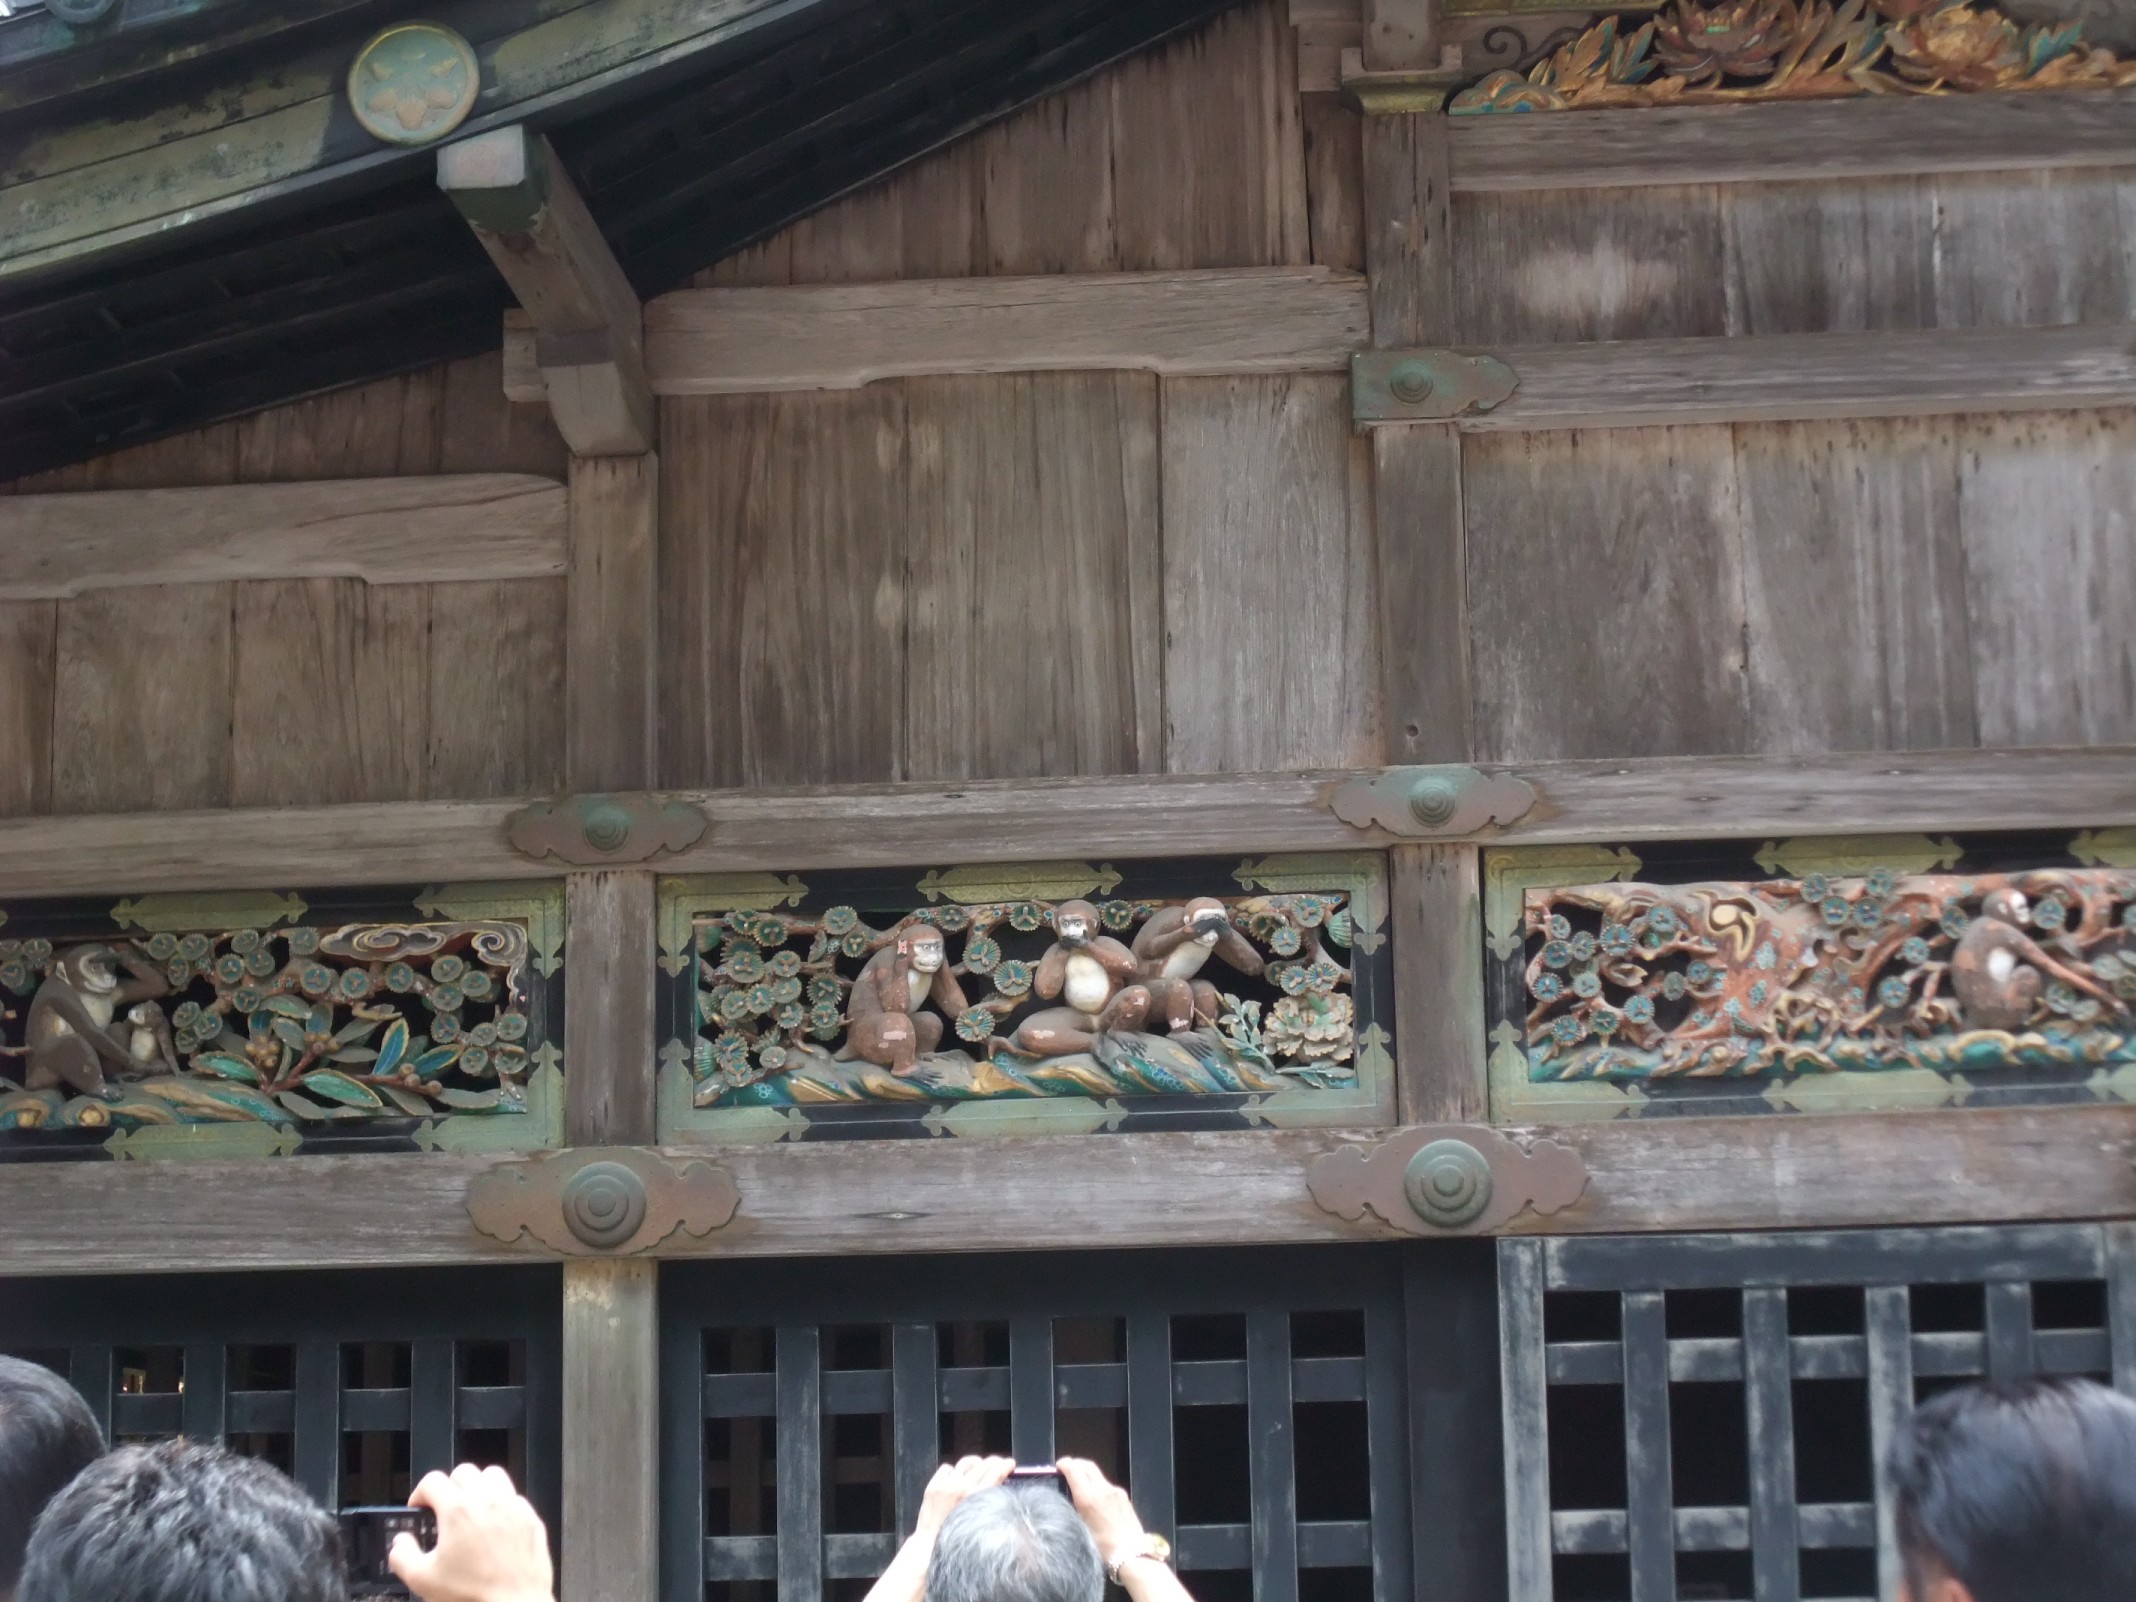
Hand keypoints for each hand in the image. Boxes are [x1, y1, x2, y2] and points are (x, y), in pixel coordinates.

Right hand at [390, 1464, 553, 1601]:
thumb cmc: (473, 1596)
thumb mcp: (422, 1580)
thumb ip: (403, 1556)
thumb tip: (401, 1543)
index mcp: (458, 1510)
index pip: (433, 1480)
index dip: (420, 1492)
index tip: (419, 1507)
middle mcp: (487, 1500)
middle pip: (464, 1472)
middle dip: (449, 1487)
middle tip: (444, 1510)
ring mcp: (513, 1506)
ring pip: (493, 1476)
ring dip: (479, 1487)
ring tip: (471, 1510)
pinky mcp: (531, 1518)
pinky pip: (515, 1497)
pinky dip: (502, 1504)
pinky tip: (495, 1525)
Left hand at [862, 1457, 1013, 1601]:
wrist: (930, 1545)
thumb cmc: (957, 1539)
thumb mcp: (980, 1520)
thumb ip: (988, 1501)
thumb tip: (999, 1485)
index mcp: (976, 1497)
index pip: (996, 1471)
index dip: (1006, 1465)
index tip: (1010, 1463)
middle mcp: (962, 1486)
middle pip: (983, 1464)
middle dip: (994, 1461)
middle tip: (998, 1463)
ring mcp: (946, 1484)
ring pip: (966, 1462)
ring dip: (975, 1463)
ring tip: (978, 1466)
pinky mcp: (934, 1484)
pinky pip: (948, 1468)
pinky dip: (954, 1471)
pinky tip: (956, 1477)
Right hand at [1056, 1457, 1146, 1569]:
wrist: (1132, 1554)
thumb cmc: (1102, 1548)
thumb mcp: (1081, 1529)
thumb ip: (1074, 1509)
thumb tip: (1069, 1496)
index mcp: (1089, 1498)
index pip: (1074, 1469)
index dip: (1064, 1464)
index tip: (1058, 1466)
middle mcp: (1103, 1489)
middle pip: (1087, 1465)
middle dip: (1075, 1464)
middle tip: (1067, 1469)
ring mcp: (1116, 1490)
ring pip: (1098, 1473)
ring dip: (1086, 1473)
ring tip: (1080, 1483)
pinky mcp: (1124, 1495)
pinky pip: (1107, 1483)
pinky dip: (1097, 1483)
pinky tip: (1096, 1497)